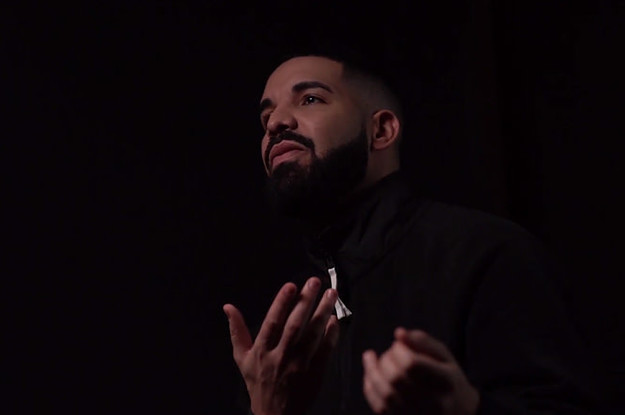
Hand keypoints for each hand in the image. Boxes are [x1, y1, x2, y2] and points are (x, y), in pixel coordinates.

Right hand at [224, 277, 339, 414]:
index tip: (291, 285)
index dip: (281, 303)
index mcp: (262, 351)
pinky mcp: (315, 373)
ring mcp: (299, 365)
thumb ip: (237, 331)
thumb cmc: (258, 384)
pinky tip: (334, 319)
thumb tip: (228, 307)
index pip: (272, 323)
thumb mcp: (242, 358)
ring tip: (330, 294)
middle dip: (306, 302)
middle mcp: (280, 357)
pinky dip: (331, 334)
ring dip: (323, 312)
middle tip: (314, 282)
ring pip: (313, 335)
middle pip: (295, 325)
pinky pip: (325, 350)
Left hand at [362, 328, 479, 414]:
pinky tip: (370, 374)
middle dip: (385, 360)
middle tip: (389, 353)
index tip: (398, 345)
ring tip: (372, 359)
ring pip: (385, 394)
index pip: (412, 364)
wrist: (459, 413)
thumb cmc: (448, 379)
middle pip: (396, 379)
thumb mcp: (444, 356)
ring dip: (373, 372)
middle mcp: (433, 402)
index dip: (398, 350)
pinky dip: (370, 388)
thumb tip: (399, 333)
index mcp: (446, 381)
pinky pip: (380, 407)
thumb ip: (423, 341)